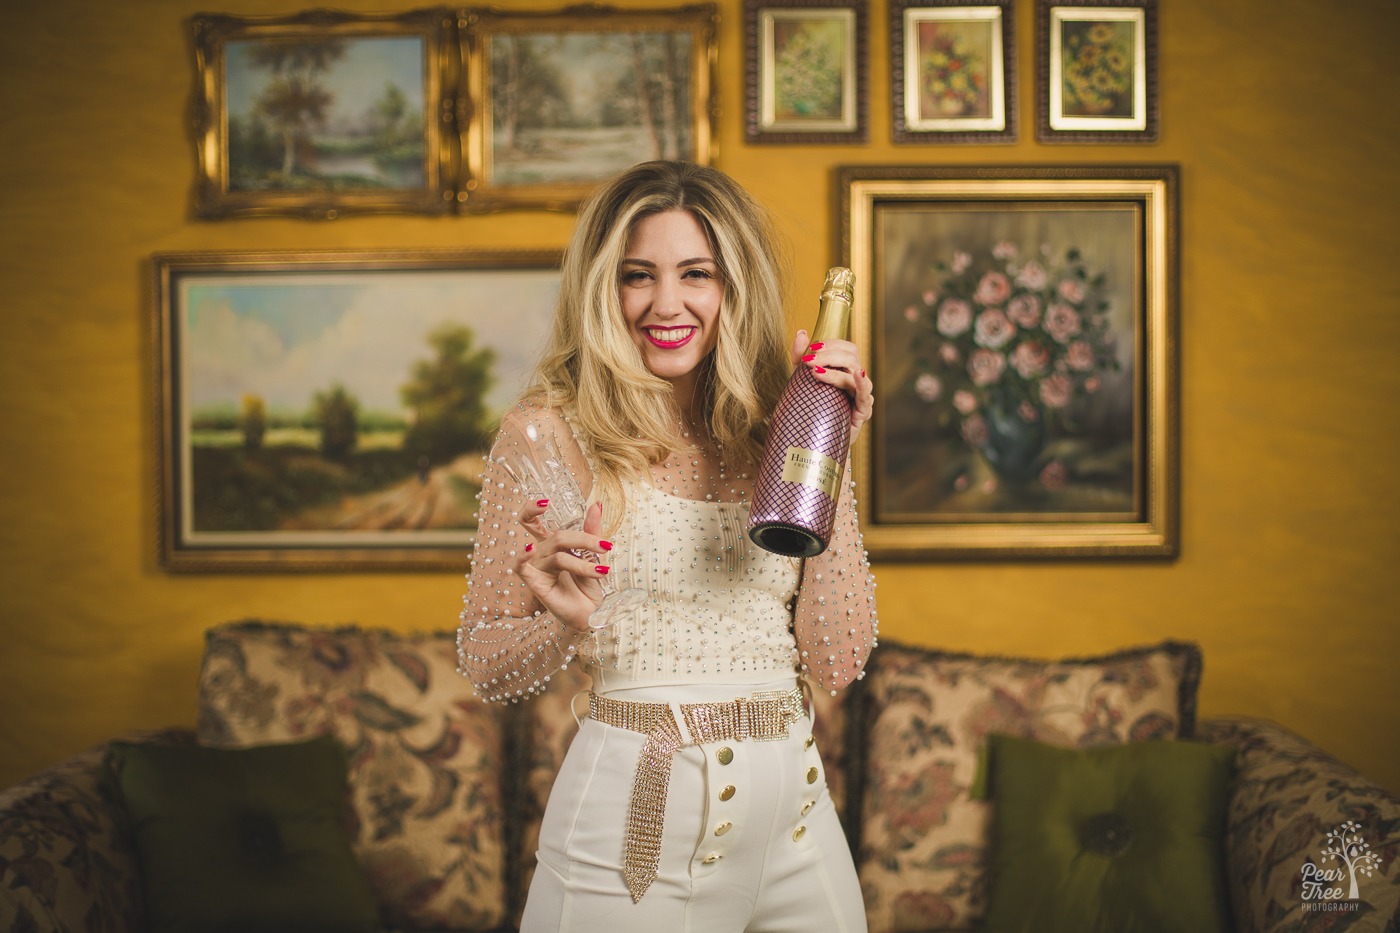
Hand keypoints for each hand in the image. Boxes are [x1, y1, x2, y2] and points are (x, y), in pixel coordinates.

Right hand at [515, 499, 611, 631]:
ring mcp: (537, 568)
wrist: (593, 614)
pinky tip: (530, 549)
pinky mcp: (534, 583)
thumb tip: (596, 504)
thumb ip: (592, 530)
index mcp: (551, 545)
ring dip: (582, 562)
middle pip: (556, 536)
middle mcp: (541, 554)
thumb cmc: (589, 587)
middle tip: (606, 547)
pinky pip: (521, 567)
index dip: (531, 509)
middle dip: (584, 539)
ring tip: (602, 571)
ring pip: (556, 554)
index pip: (532, 521)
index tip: (545, 502)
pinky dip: (523, 556)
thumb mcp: (594, 555)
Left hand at [791, 329, 873, 438]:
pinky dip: (861, 382)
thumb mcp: (801, 381)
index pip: (846, 348)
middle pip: (851, 356)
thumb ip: (801, 358)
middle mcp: (856, 380)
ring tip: (815, 372)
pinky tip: (857, 374)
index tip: (812, 347)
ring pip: (855, 372)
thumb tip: (801, 332)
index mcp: (845, 370)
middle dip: (829, 355)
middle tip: (809, 360)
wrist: (815, 442)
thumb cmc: (812, 410)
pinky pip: (865, 394)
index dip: (832, 344)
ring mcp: (861, 395)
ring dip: (835, 369)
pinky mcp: (863, 412)